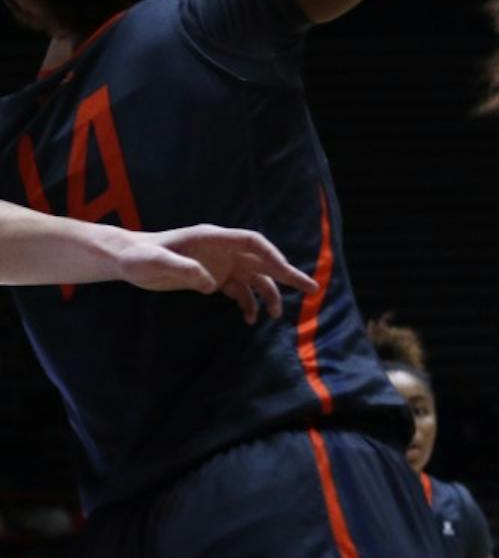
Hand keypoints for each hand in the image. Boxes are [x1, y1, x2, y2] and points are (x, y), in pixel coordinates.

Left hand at [115, 225, 317, 322]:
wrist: (127, 259)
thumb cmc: (139, 256)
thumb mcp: (154, 261)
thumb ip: (182, 269)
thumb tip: (211, 285)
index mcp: (214, 238)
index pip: (253, 243)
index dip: (272, 255)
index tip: (286, 272)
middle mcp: (223, 250)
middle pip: (263, 260)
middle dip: (287, 274)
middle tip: (311, 289)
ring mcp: (220, 264)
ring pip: (255, 278)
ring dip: (268, 295)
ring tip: (277, 315)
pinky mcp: (214, 278)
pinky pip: (240, 290)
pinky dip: (248, 304)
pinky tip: (250, 318)